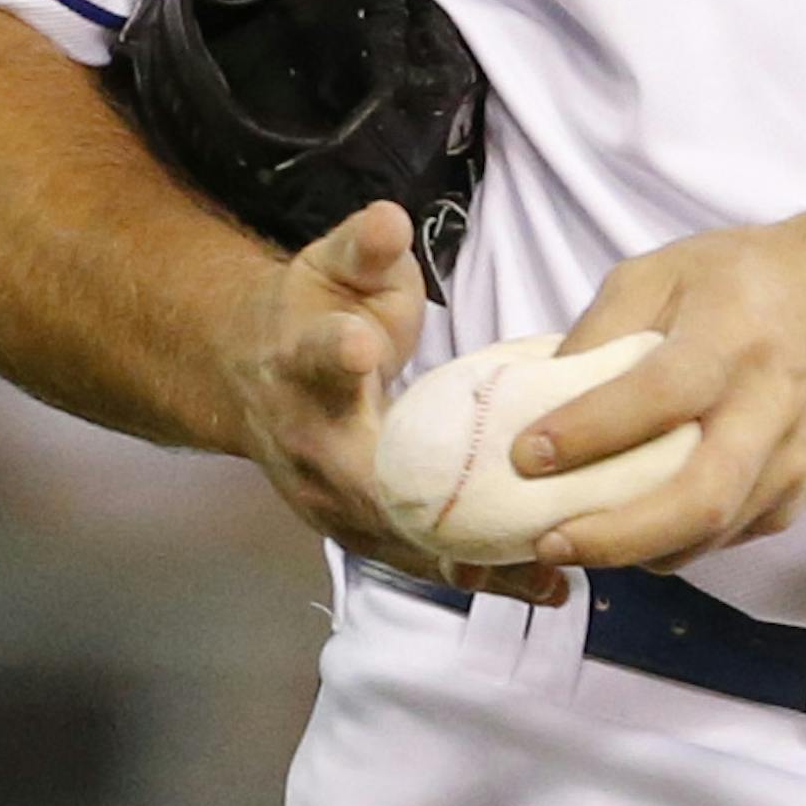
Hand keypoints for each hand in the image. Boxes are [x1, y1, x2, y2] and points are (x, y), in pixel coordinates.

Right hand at [222, 200, 568, 608]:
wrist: (257, 374)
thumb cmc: (316, 309)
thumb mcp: (335, 265)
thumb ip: (364, 246)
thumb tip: (389, 219)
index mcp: (301, 367)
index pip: (316, 358)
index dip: (336, 353)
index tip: (361, 347)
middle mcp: (310, 444)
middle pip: (368, 480)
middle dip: (431, 502)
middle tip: (506, 509)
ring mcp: (330, 500)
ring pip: (401, 537)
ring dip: (470, 557)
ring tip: (547, 570)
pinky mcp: (359, 531)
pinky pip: (419, 558)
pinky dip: (476, 574)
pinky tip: (541, 586)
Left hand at [509, 211, 805, 575]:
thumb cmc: (739, 281)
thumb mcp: (659, 272)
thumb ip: (599, 331)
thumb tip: (539, 402)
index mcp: (730, 338)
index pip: (659, 396)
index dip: (591, 432)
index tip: (526, 455)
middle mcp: (769, 406)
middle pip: (701, 498)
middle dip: (618, 534)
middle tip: (550, 541)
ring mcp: (791, 460)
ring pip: (711, 533)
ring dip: (635, 551)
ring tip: (572, 542)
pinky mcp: (796, 495)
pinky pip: (724, 540)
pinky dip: (670, 545)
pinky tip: (628, 530)